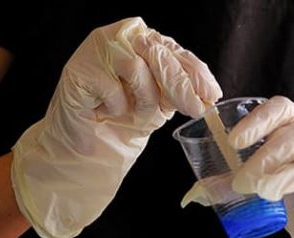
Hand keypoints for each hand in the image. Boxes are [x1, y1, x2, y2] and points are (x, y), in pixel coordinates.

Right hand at [12, 17, 221, 237]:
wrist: (90, 144)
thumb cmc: (124, 119)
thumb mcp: (160, 103)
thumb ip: (178, 92)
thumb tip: (207, 96)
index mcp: (144, 40)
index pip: (175, 51)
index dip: (195, 73)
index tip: (212, 94)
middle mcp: (121, 36)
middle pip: (159, 55)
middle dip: (181, 86)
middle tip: (195, 109)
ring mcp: (99, 48)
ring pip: (137, 68)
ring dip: (143, 99)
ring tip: (133, 112)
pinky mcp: (81, 68)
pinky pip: (112, 87)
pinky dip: (116, 106)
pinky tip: (107, 110)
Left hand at [183, 96, 293, 237]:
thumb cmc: (290, 185)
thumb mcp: (258, 181)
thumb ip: (228, 185)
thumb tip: (191, 195)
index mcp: (293, 123)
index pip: (278, 109)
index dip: (258, 121)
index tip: (235, 141)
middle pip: (293, 135)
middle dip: (266, 157)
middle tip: (244, 182)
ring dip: (292, 174)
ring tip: (269, 192)